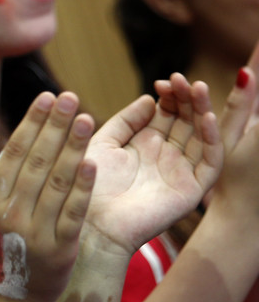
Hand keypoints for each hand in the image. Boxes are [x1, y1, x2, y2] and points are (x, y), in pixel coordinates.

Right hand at [0, 92, 95, 301]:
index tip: (46, 96)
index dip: (31, 123)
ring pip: (57, 182)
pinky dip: (83, 187)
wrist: (9, 300)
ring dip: (72, 147)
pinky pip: (73, 213)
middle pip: (38, 161)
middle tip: (70, 96)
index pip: (13, 152)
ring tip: (85, 117)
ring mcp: (36, 232)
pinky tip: (92, 162)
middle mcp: (10, 213)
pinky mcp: (61, 250)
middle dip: (55, 125)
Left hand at [84, 73, 220, 256]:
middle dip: (186, 98)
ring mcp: (180, 172)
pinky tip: (207, 118)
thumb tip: (149, 98)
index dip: (168, 96)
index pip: (166, 113)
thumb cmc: (88, 183)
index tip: (162, 81)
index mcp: (144, 144)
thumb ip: (125, 120)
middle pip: (186, 120)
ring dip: (203, 111)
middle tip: (180, 79)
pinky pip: (210, 163)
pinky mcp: (191, 190)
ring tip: (198, 88)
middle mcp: (166, 156)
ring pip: (200, 135)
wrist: (88, 222)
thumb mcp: (103, 143)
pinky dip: (212, 140)